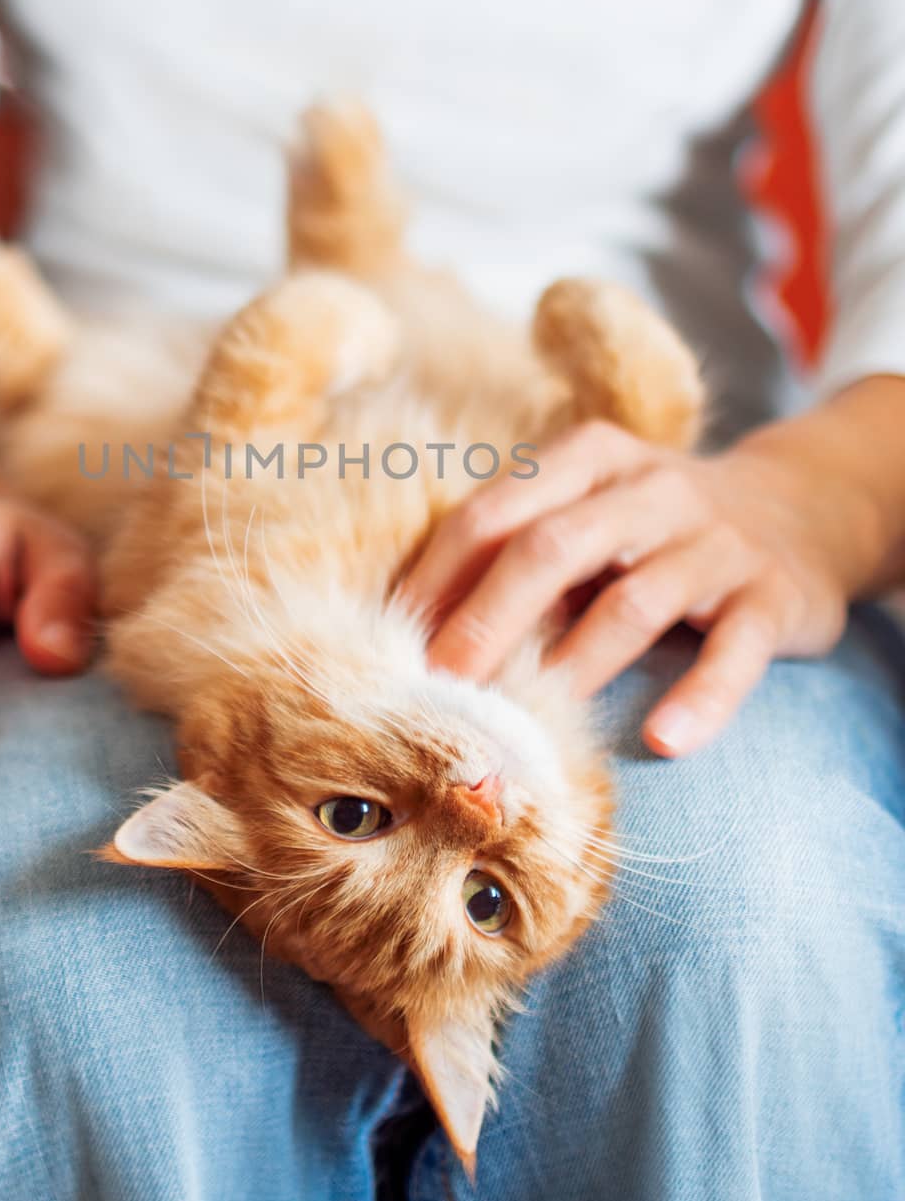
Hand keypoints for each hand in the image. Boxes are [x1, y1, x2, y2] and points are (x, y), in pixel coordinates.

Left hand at [401, 419, 868, 755]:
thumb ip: (517, 552)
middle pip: (551, 549)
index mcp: (587, 461)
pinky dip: (700, 697)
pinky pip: (735, 651)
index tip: (395, 642)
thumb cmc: (655, 527)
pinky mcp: (772, 595)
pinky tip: (662, 739)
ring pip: (634, 601)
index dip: (438, 581)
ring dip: (574, 664)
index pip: (492, 516)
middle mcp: (649, 490)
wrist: (804, 507)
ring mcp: (715, 542)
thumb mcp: (589, 511)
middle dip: (487, 620)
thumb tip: (418, 630)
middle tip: (444, 684)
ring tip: (530, 720)